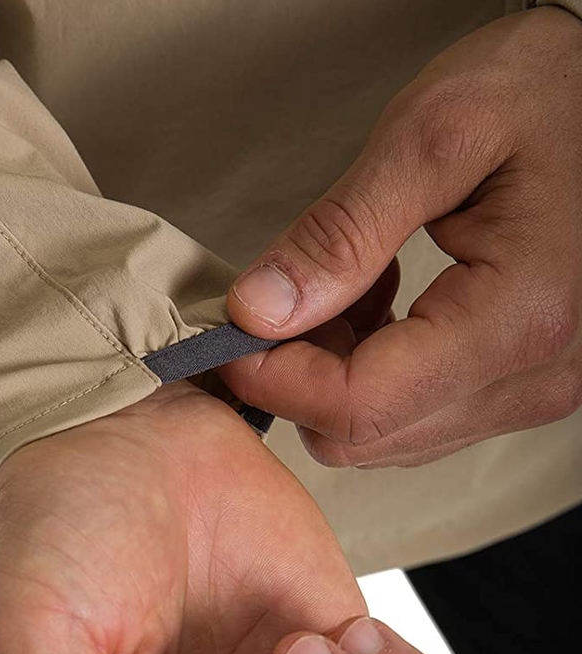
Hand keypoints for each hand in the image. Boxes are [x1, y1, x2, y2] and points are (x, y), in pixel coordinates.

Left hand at [223, 7, 581, 467]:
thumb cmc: (551, 90)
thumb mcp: (433, 136)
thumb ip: (339, 234)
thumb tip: (258, 311)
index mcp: (517, 318)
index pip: (357, 405)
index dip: (274, 379)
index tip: (230, 335)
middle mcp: (535, 376)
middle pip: (364, 435)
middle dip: (298, 379)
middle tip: (282, 302)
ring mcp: (533, 388)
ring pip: (384, 436)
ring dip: (333, 376)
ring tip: (340, 290)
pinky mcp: (522, 382)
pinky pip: (416, 416)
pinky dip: (370, 374)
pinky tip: (374, 307)